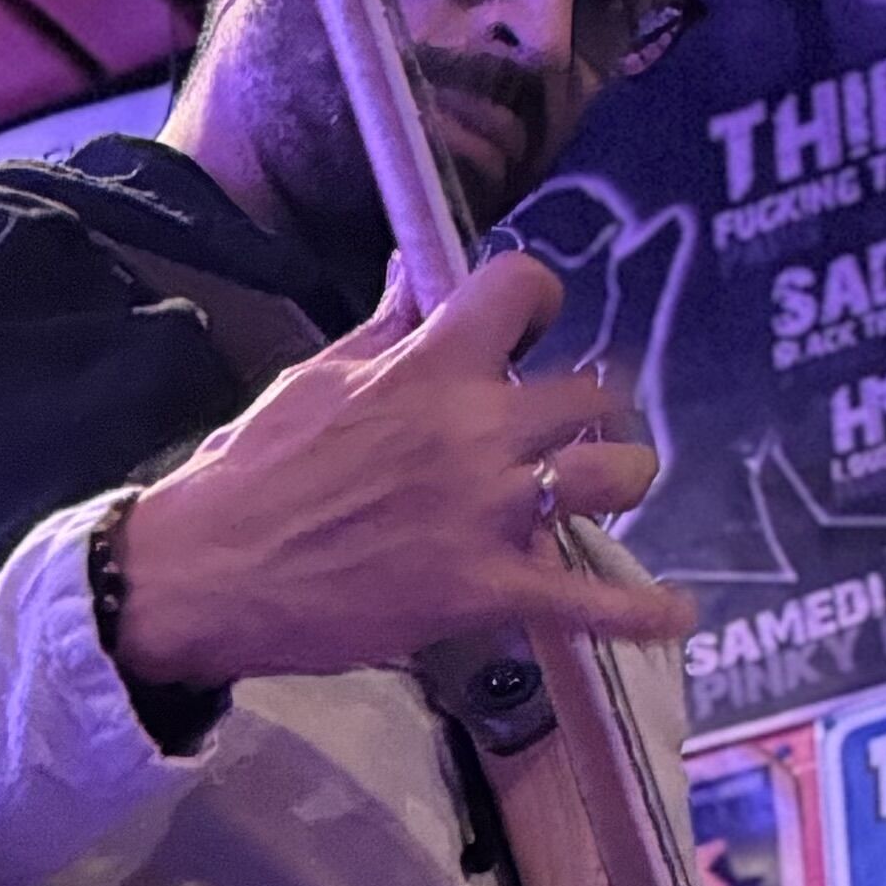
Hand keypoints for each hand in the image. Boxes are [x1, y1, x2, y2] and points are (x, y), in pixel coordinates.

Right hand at [105, 244, 697, 697]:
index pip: (523, 288)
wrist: (208, 573)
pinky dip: (642, 613)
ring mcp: (488, 512)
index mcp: (429, 366)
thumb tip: (412, 272)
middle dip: (583, 408)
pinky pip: (590, 603)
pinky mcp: (486, 590)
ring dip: (619, 479)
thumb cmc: (252, 472)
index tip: (526, 325)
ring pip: (616, 476)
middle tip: (558, 429)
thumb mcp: (316, 378)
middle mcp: (474, 429)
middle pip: (591, 393)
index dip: (535, 301)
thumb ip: (383, 329)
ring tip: (601, 489)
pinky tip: (678, 612)